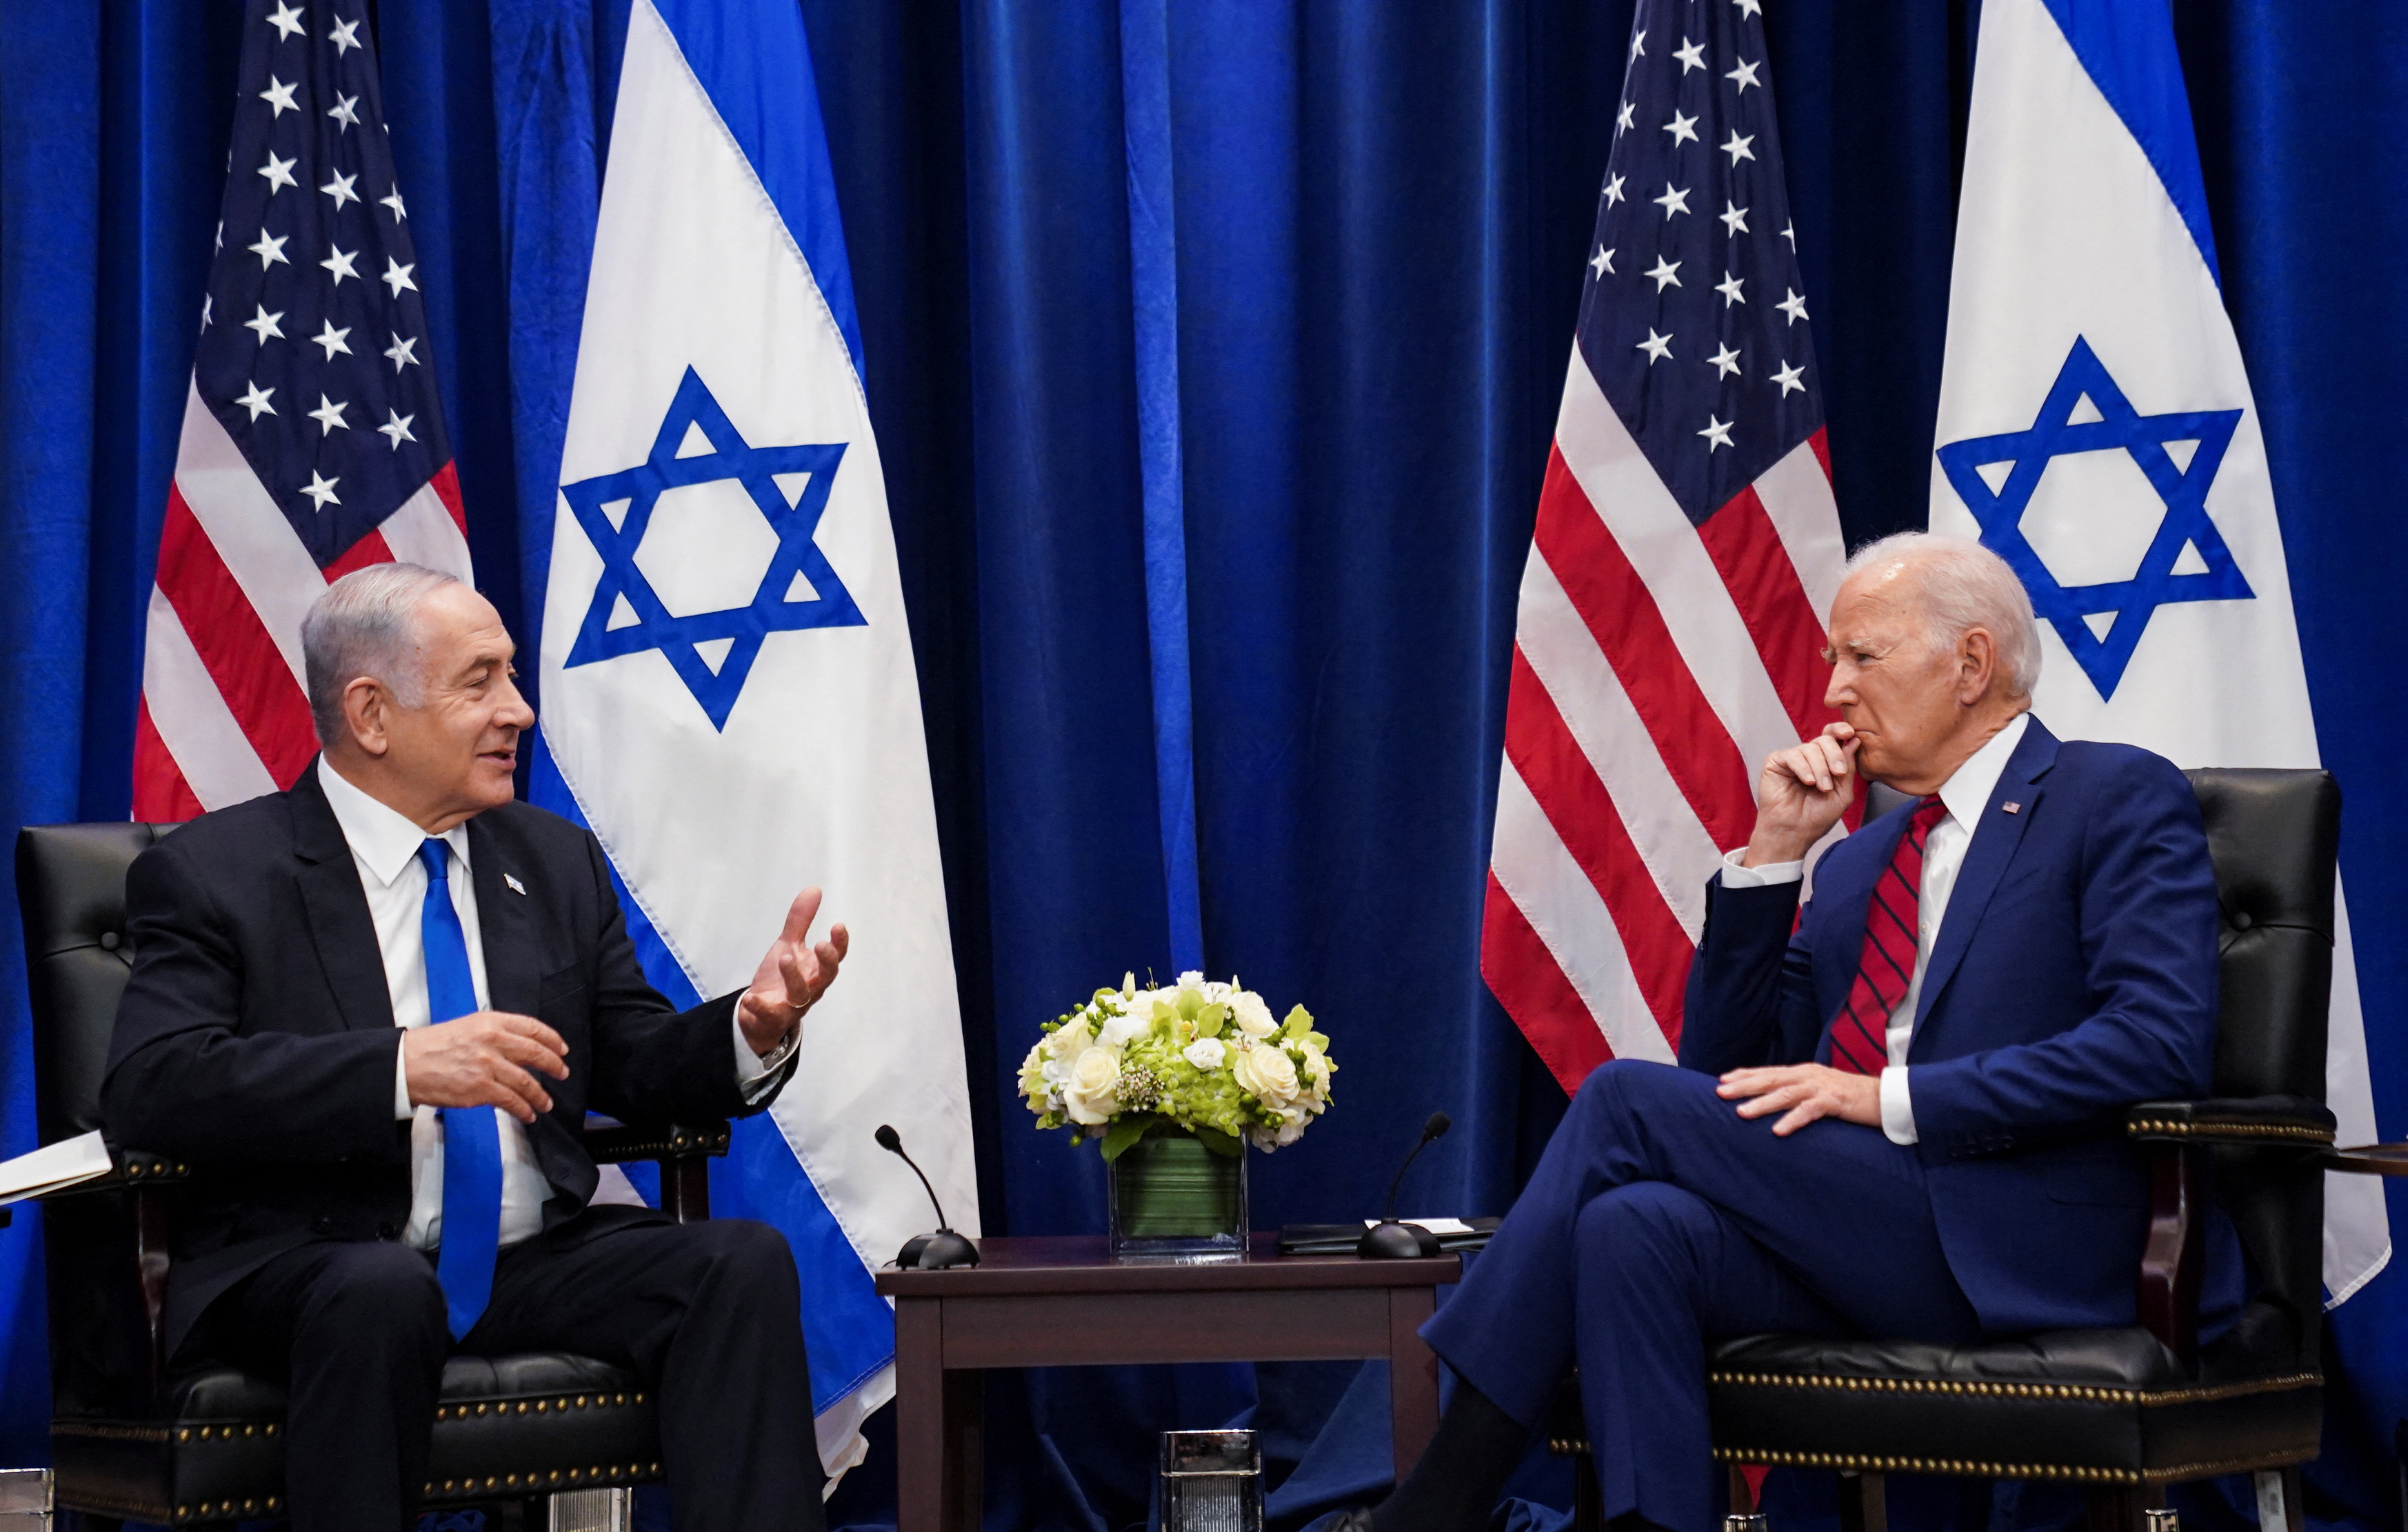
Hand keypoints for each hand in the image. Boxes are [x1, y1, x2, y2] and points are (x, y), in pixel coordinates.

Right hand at [402, 1011, 570, 1123]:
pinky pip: (511, 1100)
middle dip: (553, 1065)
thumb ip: (496, 1033)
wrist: (407, 1064)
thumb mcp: (468, 1027)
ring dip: (540, 1095)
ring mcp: (488, 1065)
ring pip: (526, 1081)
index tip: (561, 1049)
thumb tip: (522, 1046)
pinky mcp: (480, 1088)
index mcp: (491, 1022)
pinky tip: (528, 1114)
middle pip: (535, 1053)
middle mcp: (493, 1040)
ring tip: (546, 1103)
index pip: (532, 1027)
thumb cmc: (434, 1046)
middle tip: (562, 1073)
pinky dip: (523, 1109)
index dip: (552, 1039)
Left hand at [735, 888, 847, 1057]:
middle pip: (826, 977)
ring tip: (783, 957)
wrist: (761, 1015)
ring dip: (794, 976)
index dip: (840, 943)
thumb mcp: (789, 946)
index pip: (836, 957)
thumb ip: (800, 921)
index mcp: (816, 970)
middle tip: (820, 944)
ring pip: (800, 994)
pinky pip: (770, 1014)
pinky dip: (760, 1007)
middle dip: (826, 961)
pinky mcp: (773, 1017)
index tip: (838, 925)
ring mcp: (793, 1004)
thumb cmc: (781, 979)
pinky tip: (750, 997)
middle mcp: (810, 988)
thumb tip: (814, 889)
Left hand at [1716, 1063, 1880, 1136]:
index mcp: (1803, 1072)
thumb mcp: (1820, 1091)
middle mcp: (1808, 1075)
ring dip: (1762, 1103)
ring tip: (1741, 1113)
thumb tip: (1775, 1102)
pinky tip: (1778, 1130)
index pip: (1768, 1072)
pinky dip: (1793, 1120)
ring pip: (1785, 1094)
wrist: (1886, 1097)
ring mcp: (1821, 1086)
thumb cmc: (1850, 1097)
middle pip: (1770, 1079)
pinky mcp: (1834, 1101)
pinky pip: (1810, 1111)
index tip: (1721, 1080)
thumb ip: (1799, 1093)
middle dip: (1744, 1086)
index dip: (1745, 1075)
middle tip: (1719, 1092)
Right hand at [1742, 722, 1858, 865]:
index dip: (1840, 730)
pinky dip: (1803, 768)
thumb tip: (1854, 741)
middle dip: (1835, 755)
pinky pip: (1792, 755)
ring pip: (1810, 748)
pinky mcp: (1775, 763)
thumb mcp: (1842, 794)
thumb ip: (1848, 768)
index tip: (1850, 733)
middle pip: (1824, 739)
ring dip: (1820, 769)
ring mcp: (1792, 759)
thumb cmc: (1816, 818)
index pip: (1833, 737)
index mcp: (1825, 762)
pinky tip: (1807, 782)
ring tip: (1821, 787)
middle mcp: (1808, 757)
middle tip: (1838, 774)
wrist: (1793, 833)